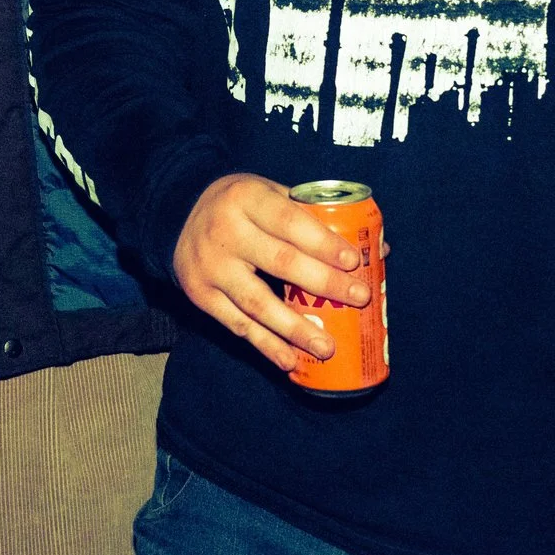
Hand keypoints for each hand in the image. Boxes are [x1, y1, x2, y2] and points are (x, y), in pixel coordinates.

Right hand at [171, 172, 369, 372]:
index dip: (322, 243)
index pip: (289, 221)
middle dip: (322, 284)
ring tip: (327, 347)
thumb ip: (313, 217)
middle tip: (358, 299)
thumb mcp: (268, 193)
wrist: (177, 215)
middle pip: (279, 262)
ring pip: (257, 303)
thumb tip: (378, 249)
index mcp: (246, 198)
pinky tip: (290, 360)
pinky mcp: (201, 296)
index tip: (352, 262)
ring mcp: (210, 267)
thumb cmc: (240, 205)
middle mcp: (225, 232)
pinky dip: (265, 345)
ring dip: (295, 329)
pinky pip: (237, 325)